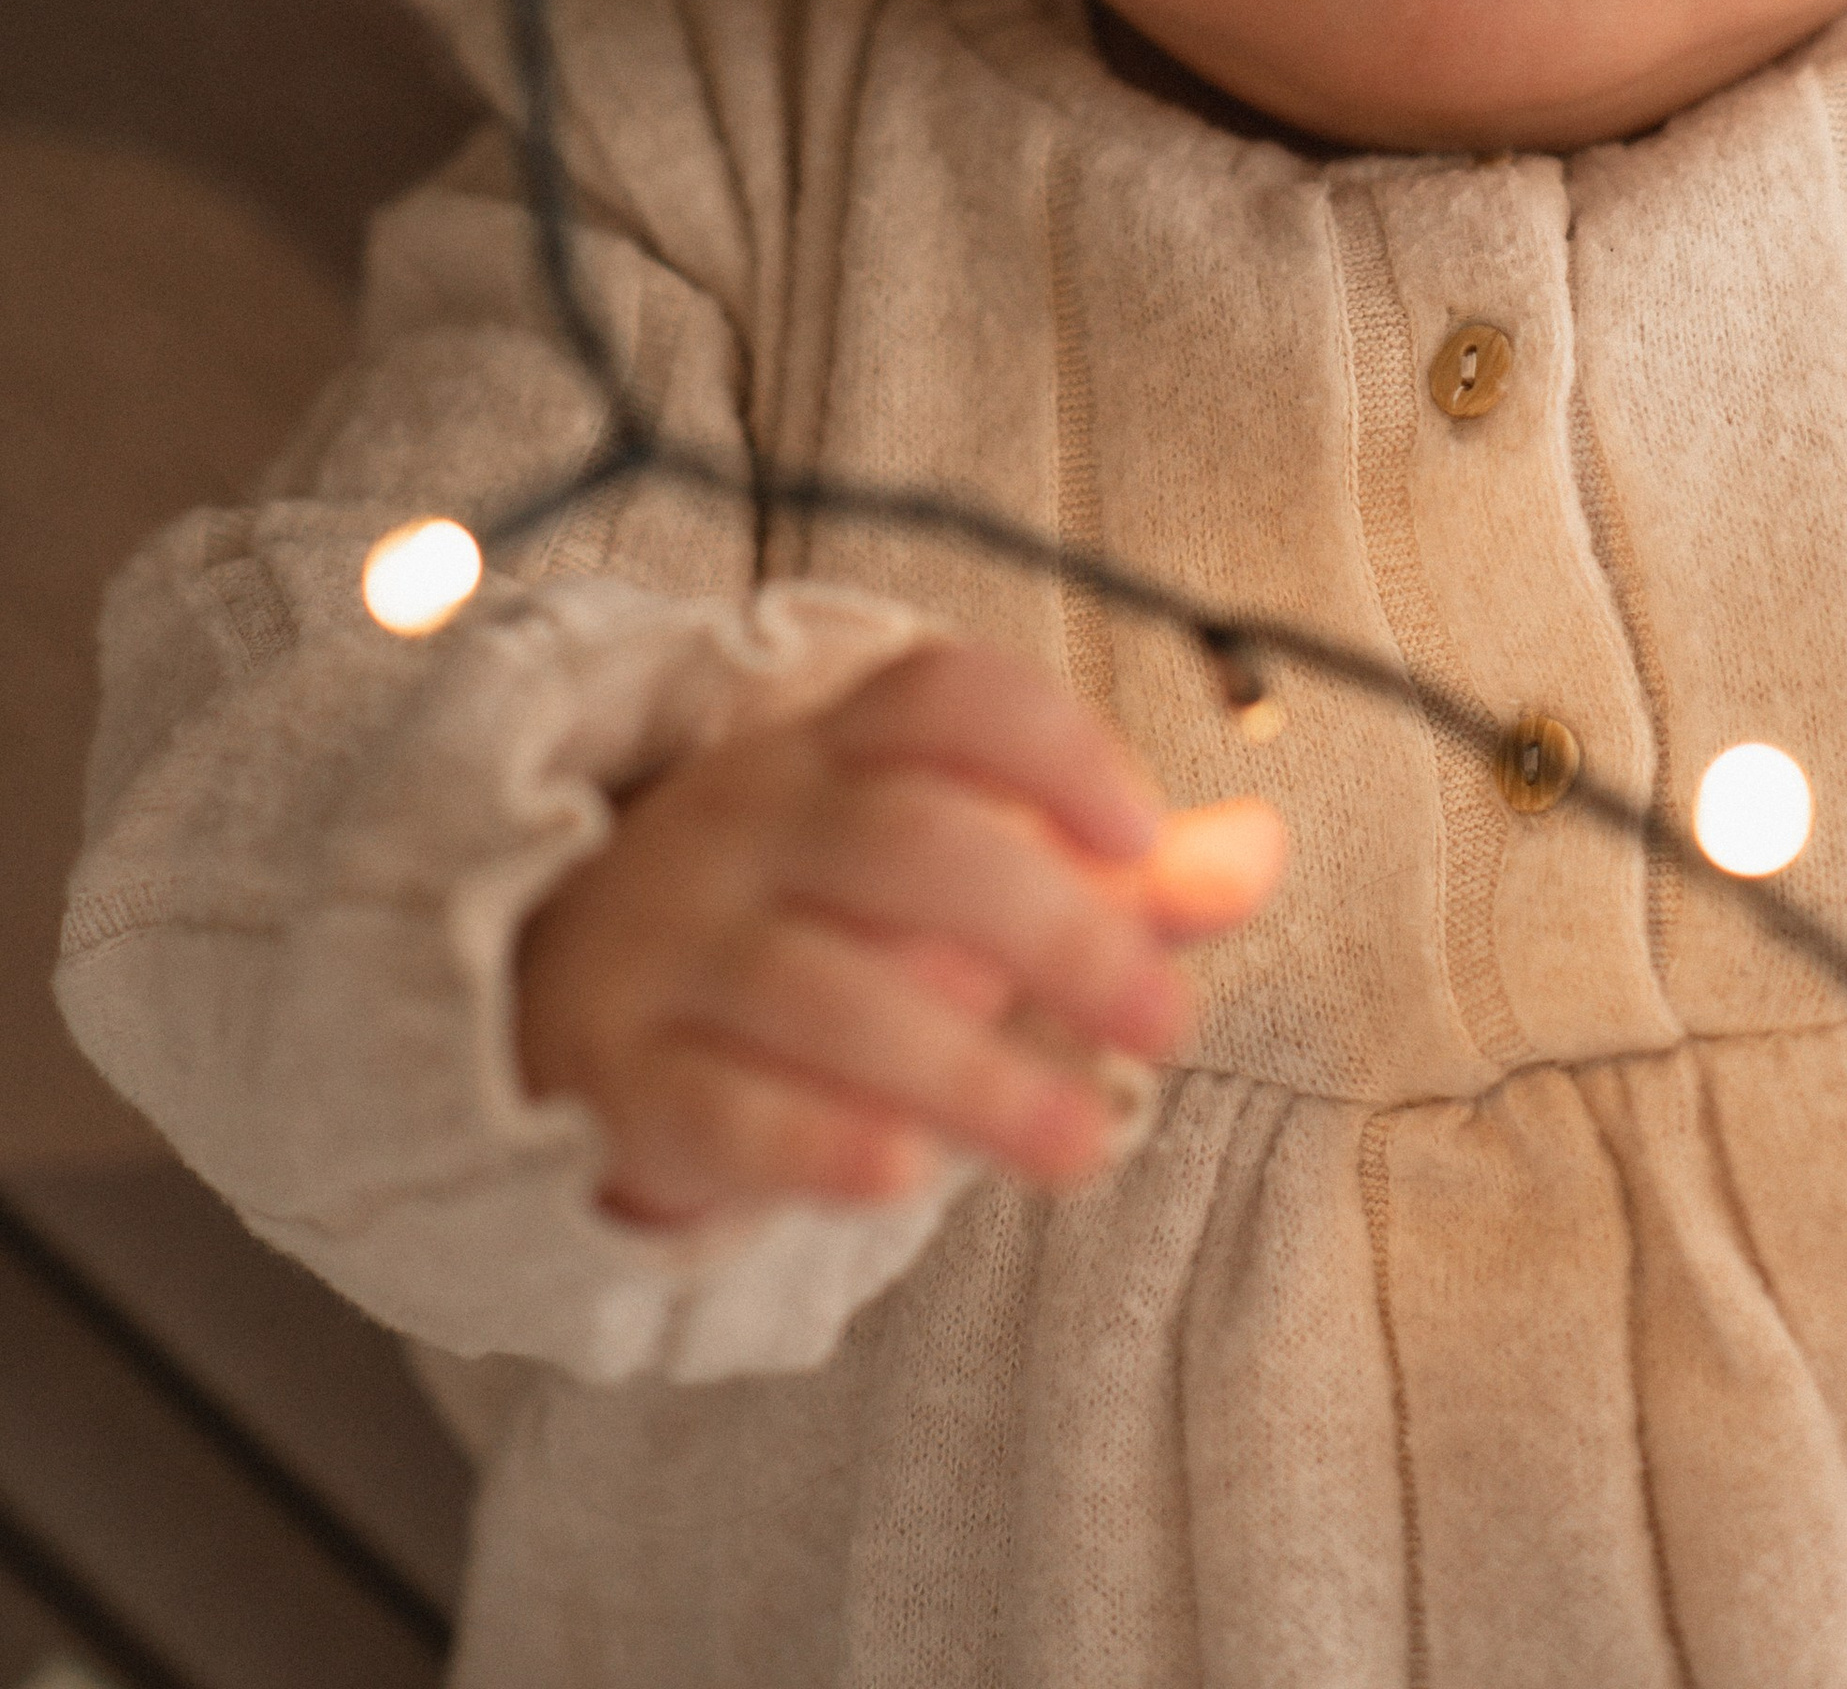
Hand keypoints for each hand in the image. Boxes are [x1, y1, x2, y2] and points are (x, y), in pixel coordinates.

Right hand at [516, 636, 1286, 1225]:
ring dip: (970, 1070)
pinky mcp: (625, 1077)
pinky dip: (812, 1140)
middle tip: (1169, 1021)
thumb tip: (1264, 851)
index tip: (1140, 837)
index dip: (1050, 749)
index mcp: (832, 752)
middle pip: (906, 845)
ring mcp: (674, 948)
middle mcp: (748, 825)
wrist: (553, 995)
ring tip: (1087, 1145)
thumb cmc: (806, 924)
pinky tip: (902, 1178)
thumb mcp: (942, 869)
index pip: (939, 697)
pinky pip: (719, 1103)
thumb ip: (1104, 872)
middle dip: (1056, 934)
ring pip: (823, 989)